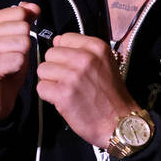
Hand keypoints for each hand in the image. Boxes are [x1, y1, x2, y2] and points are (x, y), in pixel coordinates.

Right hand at [0, 2, 40, 125]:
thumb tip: (33, 6)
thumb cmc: (6, 68)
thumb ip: (24, 20)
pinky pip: (18, 59)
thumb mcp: (17, 39)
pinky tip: (7, 73)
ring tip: (9, 65)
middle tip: (11, 58)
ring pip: (22, 42)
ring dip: (22, 57)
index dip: (26, 28)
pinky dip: (18, 68)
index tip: (14, 43)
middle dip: (24, 45)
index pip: (19, 12)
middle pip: (22, 27)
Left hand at [36, 33, 137, 147]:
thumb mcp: (104, 63)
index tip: (73, 65)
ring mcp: (73, 75)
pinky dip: (48, 96)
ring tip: (66, 90)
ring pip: (42, 70)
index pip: (63, 38)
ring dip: (50, 81)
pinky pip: (41, 87)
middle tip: (69, 81)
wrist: (119, 122)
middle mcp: (84, 58)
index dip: (64, 53)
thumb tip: (56, 40)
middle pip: (50, 53)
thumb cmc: (110, 95)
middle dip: (55, 67)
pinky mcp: (63, 93)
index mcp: (96, 47)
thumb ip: (81, 50)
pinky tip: (63, 100)